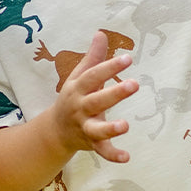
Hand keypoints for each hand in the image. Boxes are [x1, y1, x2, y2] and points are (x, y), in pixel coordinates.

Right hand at [53, 30, 139, 163]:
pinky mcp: (91, 144)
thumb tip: (101, 33)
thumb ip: (92, 57)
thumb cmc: (74, 98)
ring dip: (110, 128)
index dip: (110, 67)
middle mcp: (80, 108)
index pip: (94, 76)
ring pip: (97, 129)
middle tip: (135, 85)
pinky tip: (127, 157)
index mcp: (79, 89)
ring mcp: (85, 127)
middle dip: (115, 93)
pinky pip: (102, 151)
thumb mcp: (79, 77)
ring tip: (125, 125)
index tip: (128, 59)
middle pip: (97, 100)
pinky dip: (113, 155)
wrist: (55, 130)